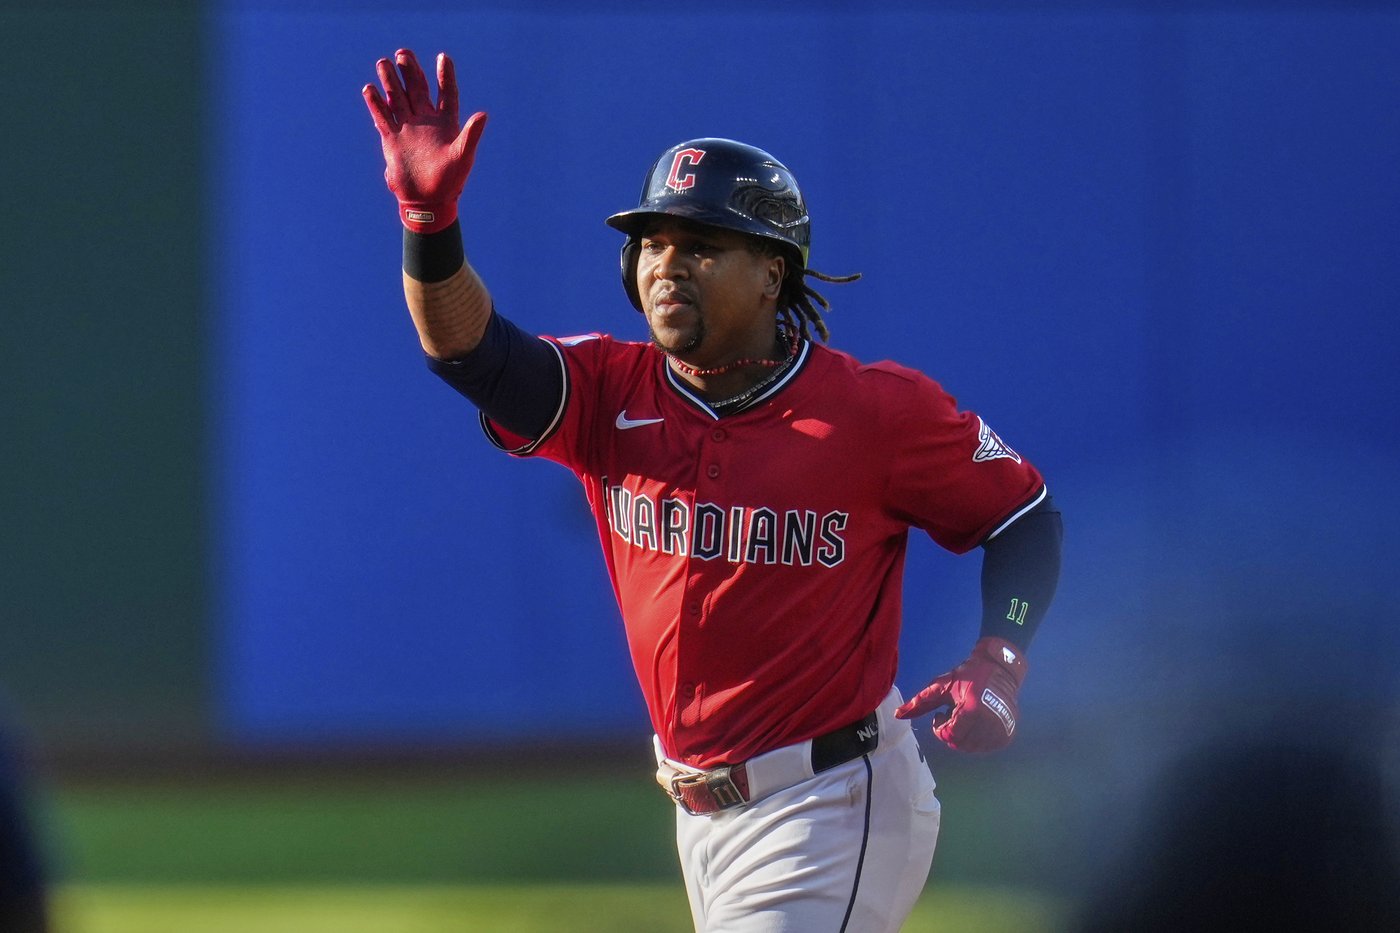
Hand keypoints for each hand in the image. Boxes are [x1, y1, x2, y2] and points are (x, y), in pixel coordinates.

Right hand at [362, 48, 487, 232]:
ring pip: (398, 99)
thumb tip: (483, 114)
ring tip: (384, 63)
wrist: (428, 201)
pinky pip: (383, 117)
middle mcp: (426, 121)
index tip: (443, 57)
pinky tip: (369, 89)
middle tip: (403, 53)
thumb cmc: (450, 181)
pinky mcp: (392, 139)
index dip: (445, 76)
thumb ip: (471, 134)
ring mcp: (408, 128)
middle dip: (411, 71)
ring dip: (391, 82)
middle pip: (418, 89)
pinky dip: (376, 104)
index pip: (446, 93)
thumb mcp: (463, 156)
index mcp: (446, 123)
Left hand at [895, 637, 1028, 752]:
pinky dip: (977, 739)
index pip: (950, 735)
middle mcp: (990, 723)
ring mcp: (1001, 729)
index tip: (941, 713)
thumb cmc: (968, 674)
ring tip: (964, 717)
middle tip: (953, 714)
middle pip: (960, 744)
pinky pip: (986, 747)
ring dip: (963, 736)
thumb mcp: (941, 686)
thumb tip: (897, 715)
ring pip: (973, 748)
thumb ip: (920, 702)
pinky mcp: (1008, 733)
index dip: (940, 728)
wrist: (1000, 667)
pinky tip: (975, 723)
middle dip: (950, 732)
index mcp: (972, 710)